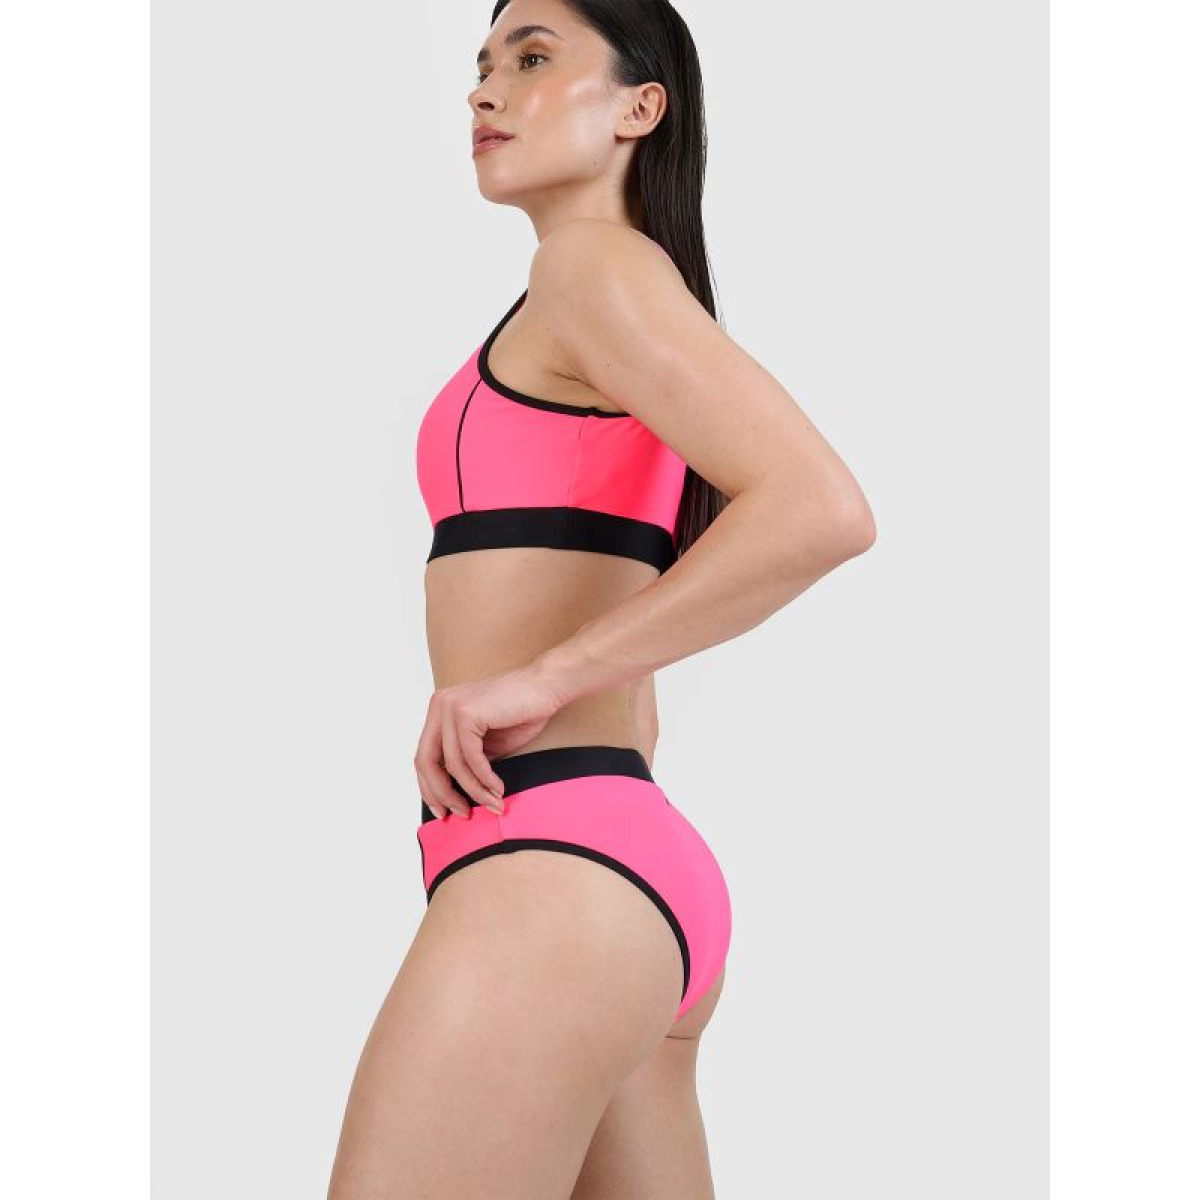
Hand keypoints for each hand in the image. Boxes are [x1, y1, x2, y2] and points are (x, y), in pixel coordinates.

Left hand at [414, 663, 566, 819]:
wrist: (546, 686)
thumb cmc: (521, 711)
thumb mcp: (486, 743)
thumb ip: (467, 761)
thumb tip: (456, 795)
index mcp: (439, 711)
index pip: (424, 757)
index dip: (430, 788)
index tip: (444, 810)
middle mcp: (439, 706)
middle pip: (426, 762)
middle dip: (442, 794)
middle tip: (462, 814)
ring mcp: (451, 707)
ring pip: (452, 765)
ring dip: (474, 791)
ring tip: (493, 804)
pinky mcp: (467, 713)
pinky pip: (471, 758)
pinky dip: (484, 779)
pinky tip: (498, 789)